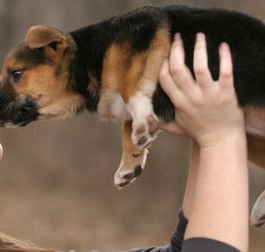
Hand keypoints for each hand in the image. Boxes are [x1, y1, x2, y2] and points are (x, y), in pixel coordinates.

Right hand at [158, 33, 244, 147]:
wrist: (221, 140)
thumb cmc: (198, 132)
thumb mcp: (175, 127)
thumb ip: (160, 121)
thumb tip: (142, 119)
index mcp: (179, 102)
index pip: (165, 79)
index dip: (162, 64)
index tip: (163, 52)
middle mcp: (192, 97)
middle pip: (179, 70)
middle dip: (177, 51)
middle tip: (177, 37)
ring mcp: (209, 94)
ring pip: (201, 67)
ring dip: (199, 49)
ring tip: (198, 35)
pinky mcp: (226, 92)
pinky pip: (225, 72)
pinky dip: (224, 58)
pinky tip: (222, 46)